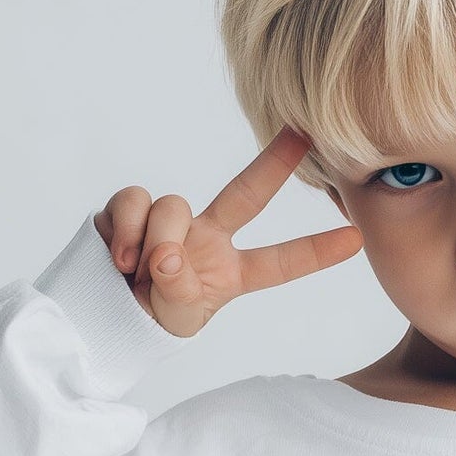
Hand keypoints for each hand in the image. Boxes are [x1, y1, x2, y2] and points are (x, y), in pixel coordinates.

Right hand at [93, 126, 362, 338]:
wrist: (97, 315)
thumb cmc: (147, 321)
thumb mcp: (175, 319)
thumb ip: (179, 291)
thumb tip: (168, 254)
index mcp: (231, 271)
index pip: (281, 262)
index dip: (317, 252)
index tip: (358, 239)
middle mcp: (207, 237)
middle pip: (246, 193)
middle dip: (274, 161)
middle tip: (304, 134)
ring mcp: (169, 220)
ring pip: (173, 205)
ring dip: (155, 239)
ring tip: (138, 271)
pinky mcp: (130, 209)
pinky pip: (133, 201)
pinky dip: (124, 229)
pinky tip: (118, 257)